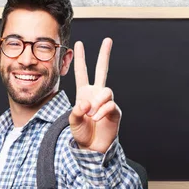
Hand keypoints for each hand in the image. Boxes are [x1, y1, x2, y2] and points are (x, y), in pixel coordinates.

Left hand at [69, 38, 121, 152]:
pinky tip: (97, 118)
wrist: (92, 147)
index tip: (78, 44)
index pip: (82, 72)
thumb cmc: (81, 133)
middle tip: (107, 40)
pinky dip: (102, 111)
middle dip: (104, 55)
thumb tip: (87, 103)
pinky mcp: (115, 111)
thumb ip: (77, 111)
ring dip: (98, 102)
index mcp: (84, 93)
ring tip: (92, 114)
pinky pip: (110, 105)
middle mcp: (96, 94)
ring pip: (107, 91)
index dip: (80, 59)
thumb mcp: (73, 121)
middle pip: (102, 70)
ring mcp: (106, 102)